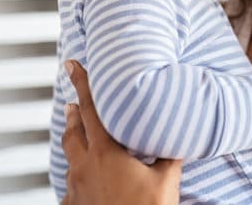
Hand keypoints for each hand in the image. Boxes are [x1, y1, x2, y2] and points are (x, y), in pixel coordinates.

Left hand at [60, 60, 181, 204]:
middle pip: (74, 130)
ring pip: (70, 156)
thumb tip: (180, 136)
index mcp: (106, 152)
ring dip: (74, 139)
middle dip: (74, 111)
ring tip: (77, 130)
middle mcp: (85, 166)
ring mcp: (75, 187)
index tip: (72, 64)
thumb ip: (170, 155)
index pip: (91, 109)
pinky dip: (77, 172)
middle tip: (72, 98)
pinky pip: (71, 183)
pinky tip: (85, 176)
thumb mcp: (167, 179)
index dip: (82, 84)